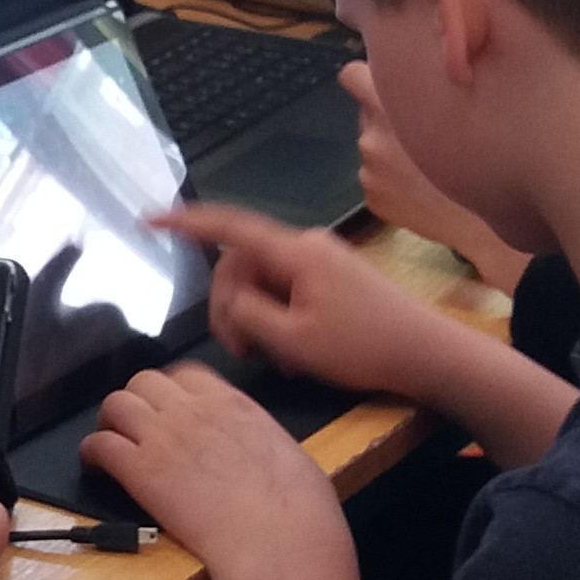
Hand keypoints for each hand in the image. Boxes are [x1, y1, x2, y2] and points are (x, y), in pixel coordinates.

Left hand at [85, 361, 342, 579]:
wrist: (278, 539)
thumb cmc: (298, 509)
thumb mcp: (287, 452)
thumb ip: (256, 439)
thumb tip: (251, 447)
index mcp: (233, 403)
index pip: (186, 373)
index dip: (170, 388)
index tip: (168, 405)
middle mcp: (194, 411)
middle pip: (144, 381)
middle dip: (136, 400)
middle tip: (134, 425)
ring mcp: (164, 437)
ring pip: (115, 404)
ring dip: (109, 421)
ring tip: (111, 442)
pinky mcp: (141, 471)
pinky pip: (100, 445)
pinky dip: (92, 453)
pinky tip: (95, 466)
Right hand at [165, 199, 475, 407]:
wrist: (430, 354)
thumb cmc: (363, 348)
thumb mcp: (294, 341)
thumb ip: (248, 314)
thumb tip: (232, 298)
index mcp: (294, 252)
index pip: (228, 227)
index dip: (185, 222)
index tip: (149, 218)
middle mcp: (306, 244)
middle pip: (242, 264)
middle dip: (231, 306)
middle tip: (240, 352)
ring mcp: (323, 259)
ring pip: (264, 281)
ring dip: (257, 319)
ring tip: (275, 361)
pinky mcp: (335, 277)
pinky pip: (288, 289)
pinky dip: (280, 319)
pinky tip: (294, 355)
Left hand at [342, 62, 526, 291]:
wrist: (483, 217)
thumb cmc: (482, 154)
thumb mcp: (459, 105)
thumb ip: (426, 86)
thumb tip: (419, 75)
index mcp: (388, 104)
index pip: (351, 75)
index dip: (367, 79)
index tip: (387, 86)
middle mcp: (369, 135)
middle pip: (368, 114)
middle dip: (388, 118)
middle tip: (423, 131)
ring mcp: (368, 170)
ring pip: (374, 148)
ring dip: (392, 152)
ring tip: (429, 165)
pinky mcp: (371, 198)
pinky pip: (378, 179)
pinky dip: (394, 181)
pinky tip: (423, 189)